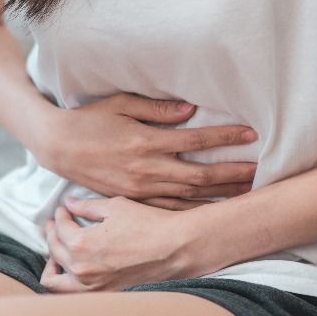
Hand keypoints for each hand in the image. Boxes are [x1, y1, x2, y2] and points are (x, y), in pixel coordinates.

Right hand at [36, 93, 257, 209]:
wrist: (57, 147)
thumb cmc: (90, 120)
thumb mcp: (121, 104)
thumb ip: (157, 110)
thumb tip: (191, 110)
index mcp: (146, 142)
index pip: (195, 140)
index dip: (225, 137)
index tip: (250, 135)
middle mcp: (147, 169)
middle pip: (199, 175)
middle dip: (232, 173)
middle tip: (260, 171)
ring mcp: (140, 189)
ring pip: (188, 196)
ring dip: (219, 195)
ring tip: (246, 192)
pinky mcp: (133, 200)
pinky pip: (169, 210)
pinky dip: (193, 211)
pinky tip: (213, 211)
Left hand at [39, 195, 191, 292]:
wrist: (177, 248)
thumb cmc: (150, 224)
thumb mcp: (115, 207)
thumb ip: (86, 206)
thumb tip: (69, 203)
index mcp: (81, 244)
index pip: (59, 228)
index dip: (60, 215)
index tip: (64, 209)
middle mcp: (82, 269)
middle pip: (54, 250)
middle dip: (52, 234)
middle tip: (57, 224)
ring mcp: (92, 286)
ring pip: (54, 281)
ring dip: (52, 264)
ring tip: (57, 251)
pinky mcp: (104, 294)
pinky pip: (73, 293)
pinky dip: (66, 281)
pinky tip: (74, 267)